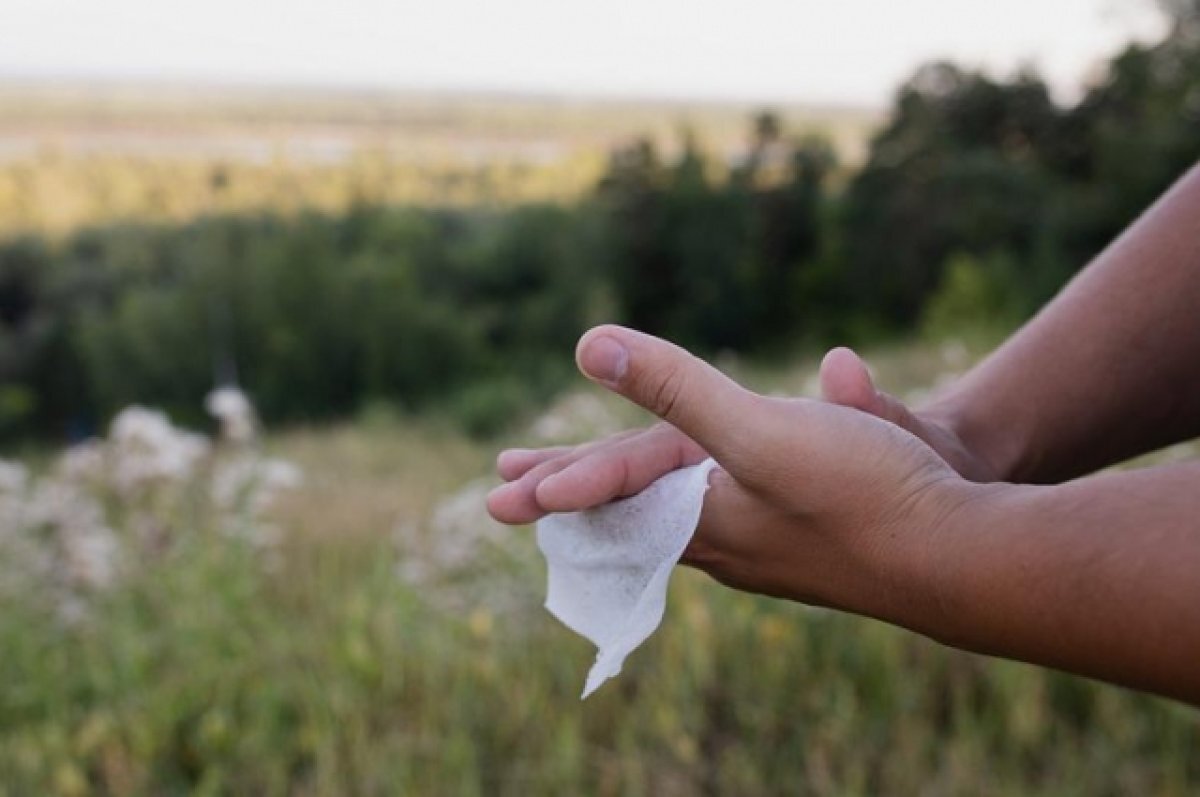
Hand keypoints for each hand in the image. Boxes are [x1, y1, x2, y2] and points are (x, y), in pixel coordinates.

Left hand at [488, 325, 972, 625]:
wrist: (965, 555)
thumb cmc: (864, 493)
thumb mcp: (758, 432)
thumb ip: (675, 389)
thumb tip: (588, 347)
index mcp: (703, 519)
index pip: (613, 497)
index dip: (561, 481)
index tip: (506, 489)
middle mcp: (727, 543)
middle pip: (636, 514)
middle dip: (585, 494)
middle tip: (535, 495)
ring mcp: (770, 545)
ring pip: (683, 517)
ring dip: (638, 496)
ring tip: (616, 492)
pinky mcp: (813, 535)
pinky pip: (731, 517)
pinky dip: (698, 498)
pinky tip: (713, 498)